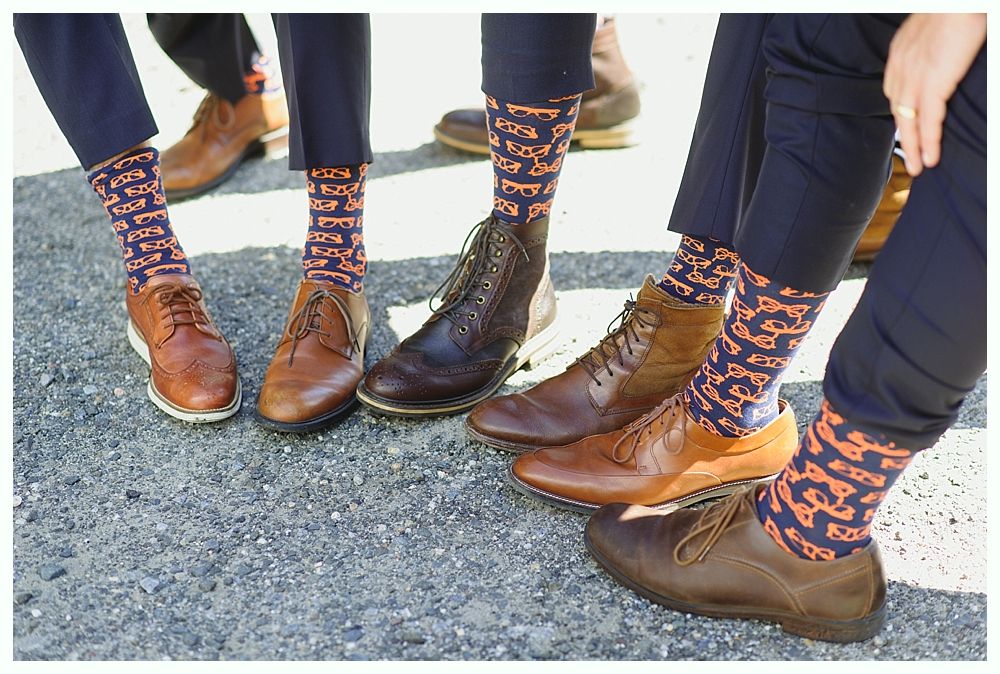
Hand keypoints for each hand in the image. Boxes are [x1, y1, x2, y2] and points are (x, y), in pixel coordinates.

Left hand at [883, 13, 984, 175]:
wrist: (958, 0)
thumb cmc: (953, 8)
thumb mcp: (932, 29)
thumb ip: (929, 47)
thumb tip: (939, 55)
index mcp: (899, 54)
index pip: (894, 91)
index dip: (901, 112)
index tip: (906, 127)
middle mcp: (900, 69)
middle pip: (899, 112)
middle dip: (905, 138)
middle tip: (910, 160)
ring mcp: (914, 78)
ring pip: (910, 122)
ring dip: (915, 148)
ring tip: (920, 167)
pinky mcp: (932, 84)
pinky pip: (928, 120)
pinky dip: (929, 142)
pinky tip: (931, 158)